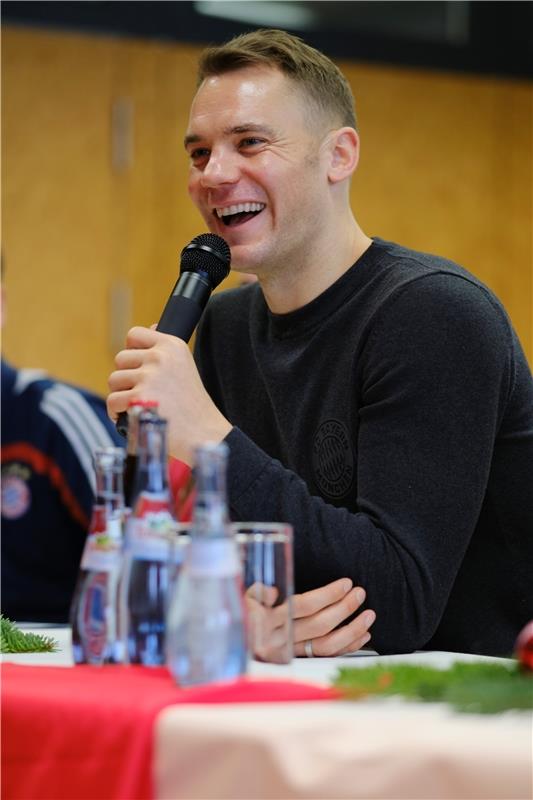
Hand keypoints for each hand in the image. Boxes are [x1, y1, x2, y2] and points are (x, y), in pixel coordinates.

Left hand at [107, 326, 231, 463]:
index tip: (139, 367)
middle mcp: (161, 357)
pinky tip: (130, 416)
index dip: (132, 351)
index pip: (134, 334)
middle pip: (120, 359)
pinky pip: (112, 400)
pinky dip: (116, 412)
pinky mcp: (139, 398)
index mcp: (173, 346)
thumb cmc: (193, 405)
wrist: (203, 432)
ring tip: (138, 406)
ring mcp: (149, 377)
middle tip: (142, 392)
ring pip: (113, 380)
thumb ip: (164, 350)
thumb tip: (151, 328)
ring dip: (121, 395)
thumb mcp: (185, 366)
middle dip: (126, 378)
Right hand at [245, 578, 374, 660]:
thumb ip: (257, 592)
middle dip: (344, 608)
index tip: (346, 583)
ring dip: (352, 630)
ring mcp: (290, 653)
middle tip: (360, 593)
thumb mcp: (242, 598)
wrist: (232, 644)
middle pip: (319, 625)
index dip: (327, 595)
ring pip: (326, 645)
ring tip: (369, 615)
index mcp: (267, 620)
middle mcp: (279, 639)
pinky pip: (327, 656)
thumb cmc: (241, 612)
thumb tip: (273, 592)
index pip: (303, 606)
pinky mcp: (298, 661)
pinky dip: (348, 647)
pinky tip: (363, 635)